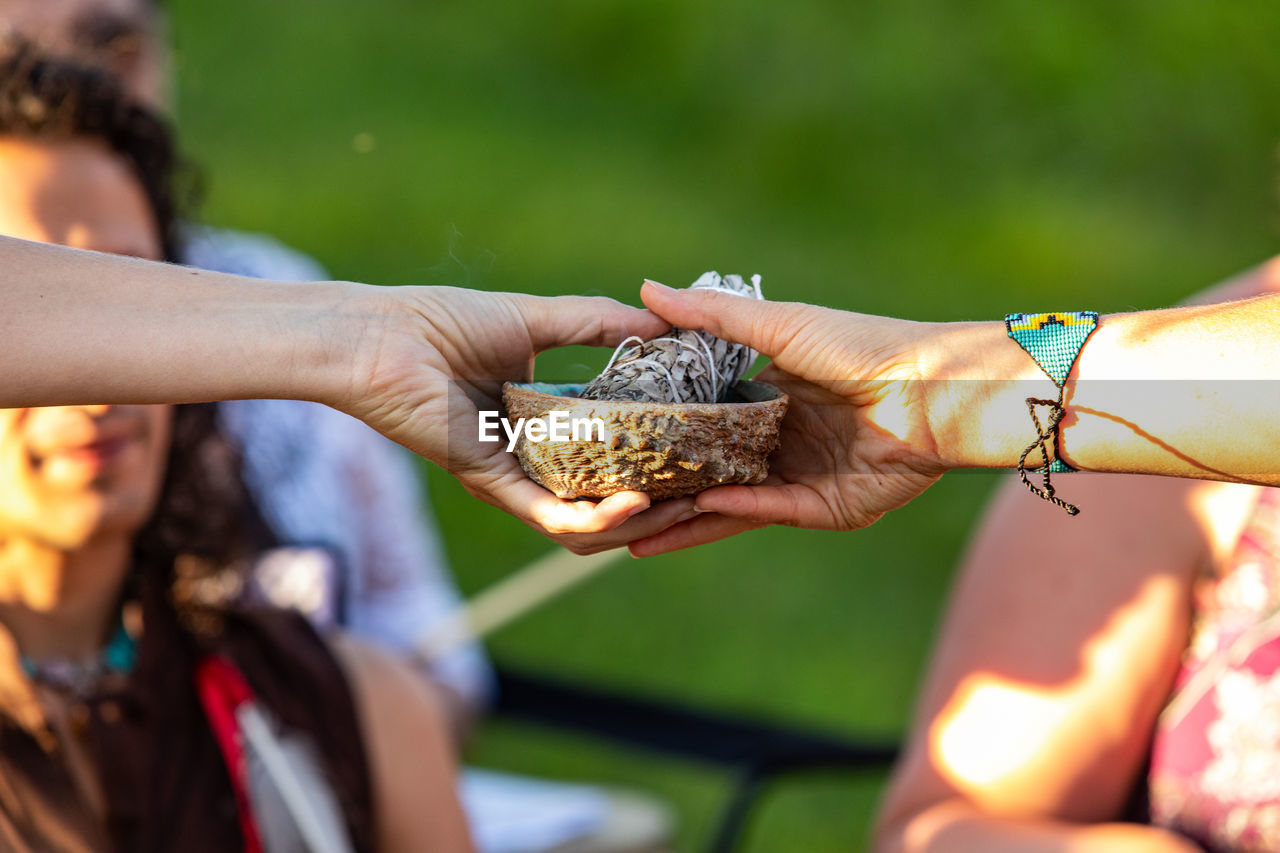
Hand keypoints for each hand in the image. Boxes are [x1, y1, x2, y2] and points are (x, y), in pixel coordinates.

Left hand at [338, 285, 686, 546]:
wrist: (382, 336)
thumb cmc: (444, 322)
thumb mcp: (538, 318)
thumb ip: (598, 324)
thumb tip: (661, 323)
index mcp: (542, 422)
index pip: (608, 453)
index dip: (654, 457)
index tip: (700, 449)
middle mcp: (531, 457)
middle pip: (602, 500)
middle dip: (658, 505)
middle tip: (703, 493)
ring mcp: (512, 476)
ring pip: (581, 523)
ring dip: (634, 522)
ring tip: (679, 506)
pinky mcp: (491, 482)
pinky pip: (549, 516)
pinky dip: (593, 519)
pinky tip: (635, 503)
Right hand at [630, 280, 946, 555]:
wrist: (929, 386)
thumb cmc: (860, 346)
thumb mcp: (777, 326)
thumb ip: (711, 318)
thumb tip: (645, 288)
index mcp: (769, 401)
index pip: (702, 424)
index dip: (662, 434)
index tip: (616, 442)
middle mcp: (779, 443)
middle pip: (710, 472)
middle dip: (666, 490)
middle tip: (610, 502)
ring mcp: (800, 478)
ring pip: (731, 505)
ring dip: (687, 519)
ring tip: (633, 537)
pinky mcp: (824, 508)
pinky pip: (769, 511)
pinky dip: (736, 512)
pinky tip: (700, 508)